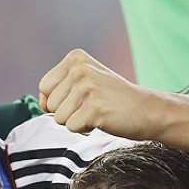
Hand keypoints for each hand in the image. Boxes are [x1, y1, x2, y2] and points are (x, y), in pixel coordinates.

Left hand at [38, 49, 160, 137]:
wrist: (146, 109)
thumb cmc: (112, 98)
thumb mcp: (83, 84)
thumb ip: (57, 90)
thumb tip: (42, 102)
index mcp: (75, 58)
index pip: (44, 87)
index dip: (59, 99)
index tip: (81, 97)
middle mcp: (79, 69)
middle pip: (51, 105)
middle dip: (68, 112)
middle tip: (92, 105)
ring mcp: (87, 87)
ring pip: (59, 118)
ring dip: (77, 121)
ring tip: (96, 111)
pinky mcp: (94, 107)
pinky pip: (72, 127)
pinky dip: (85, 129)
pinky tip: (101, 119)